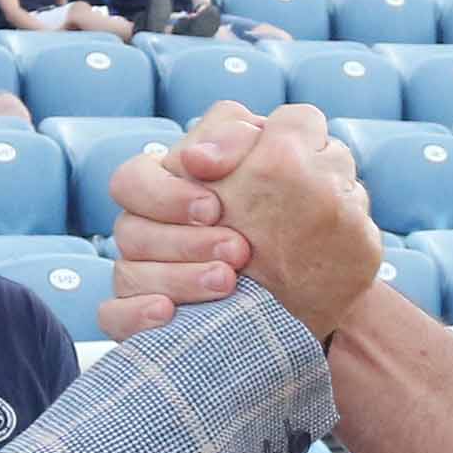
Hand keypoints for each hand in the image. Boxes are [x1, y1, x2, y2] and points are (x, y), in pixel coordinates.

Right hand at [102, 103, 379, 341]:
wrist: (336, 283)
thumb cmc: (310, 213)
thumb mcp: (296, 159)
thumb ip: (256, 131)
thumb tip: (198, 157)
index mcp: (172, 185)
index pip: (132, 180)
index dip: (164, 194)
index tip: (214, 207)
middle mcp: (151, 230)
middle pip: (128, 230)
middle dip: (182, 240)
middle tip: (238, 250)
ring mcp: (146, 277)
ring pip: (127, 275)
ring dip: (177, 277)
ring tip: (229, 282)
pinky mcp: (148, 321)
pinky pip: (115, 318)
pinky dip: (135, 315)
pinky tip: (168, 313)